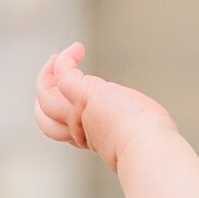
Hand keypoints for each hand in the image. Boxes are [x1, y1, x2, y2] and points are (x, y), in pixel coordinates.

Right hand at [34, 43, 173, 174]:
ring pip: (44, 96)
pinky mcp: (82, 96)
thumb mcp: (139, 134)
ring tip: (58, 56)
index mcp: (92, 141)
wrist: (147, 149)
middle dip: (44, 94)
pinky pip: (63, 73)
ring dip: (47, 73)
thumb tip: (153, 124)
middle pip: (45, 116)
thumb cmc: (153, 146)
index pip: (65, 131)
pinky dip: (65, 59)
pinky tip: (78, 48)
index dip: (62, 116)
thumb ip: (135, 127)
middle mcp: (79, 130)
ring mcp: (77, 113)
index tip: (75, 101)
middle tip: (54, 73)